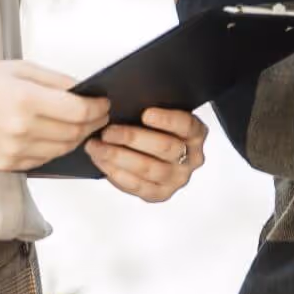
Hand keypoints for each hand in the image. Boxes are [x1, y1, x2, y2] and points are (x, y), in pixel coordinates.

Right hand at [0, 61, 109, 171]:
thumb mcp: (18, 69)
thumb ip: (55, 80)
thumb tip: (86, 91)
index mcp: (25, 100)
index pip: (79, 112)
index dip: (98, 108)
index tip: (104, 102)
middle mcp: (21, 130)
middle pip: (75, 133)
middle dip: (93, 123)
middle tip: (99, 114)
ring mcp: (14, 151)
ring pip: (63, 149)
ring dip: (77, 137)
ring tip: (81, 124)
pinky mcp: (7, 165)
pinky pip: (45, 159)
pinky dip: (56, 148)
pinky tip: (56, 135)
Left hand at [87, 108, 208, 202]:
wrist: (146, 151)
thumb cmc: (151, 129)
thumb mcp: (157, 113)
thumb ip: (149, 109)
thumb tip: (125, 99)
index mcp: (195, 133)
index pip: (187, 125)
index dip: (167, 120)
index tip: (146, 113)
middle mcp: (191, 158)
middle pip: (165, 148)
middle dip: (132, 138)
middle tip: (108, 131)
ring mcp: (176, 178)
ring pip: (149, 168)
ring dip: (119, 157)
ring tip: (97, 146)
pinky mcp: (160, 193)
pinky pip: (138, 186)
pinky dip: (117, 173)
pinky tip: (102, 161)